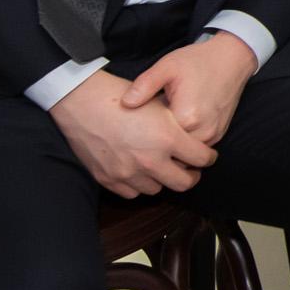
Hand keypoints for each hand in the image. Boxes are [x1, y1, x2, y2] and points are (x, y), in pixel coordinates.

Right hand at [51, 70, 218, 197]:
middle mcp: (150, 160)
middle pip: (184, 183)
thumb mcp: (157, 102)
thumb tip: (195, 138)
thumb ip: (178, 124)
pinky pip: (132, 193)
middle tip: (190, 169)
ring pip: (157, 189)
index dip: (208, 157)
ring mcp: (128, 172)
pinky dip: (138, 184)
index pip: (202, 158)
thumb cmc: (119, 96)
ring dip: (161, 180)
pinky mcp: (108, 179)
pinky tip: (138, 172)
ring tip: (161, 167)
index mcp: (167, 137)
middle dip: (191, 176)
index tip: (207, 156)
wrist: (80, 101)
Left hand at [119, 30, 257, 145]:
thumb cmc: (197, 61)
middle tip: (143, 135)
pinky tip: (175, 128)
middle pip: (172, 153)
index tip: (134, 130)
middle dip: (158, 147)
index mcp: (187, 118)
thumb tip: (125, 103)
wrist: (231, 58)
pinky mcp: (219, 134)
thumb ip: (143, 86)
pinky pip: (197, 148)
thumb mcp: (166, 67)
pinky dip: (185, 143)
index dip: (143, 138)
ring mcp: (213, 135)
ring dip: (173, 148)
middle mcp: (203, 132)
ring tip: (159, 132)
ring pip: (186, 155)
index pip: (158, 142)